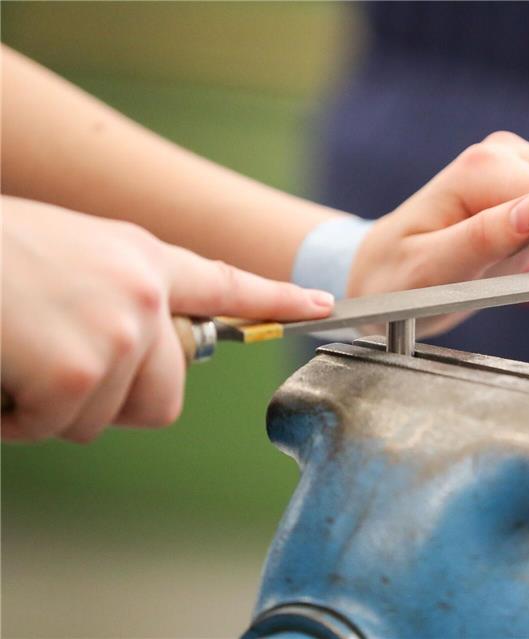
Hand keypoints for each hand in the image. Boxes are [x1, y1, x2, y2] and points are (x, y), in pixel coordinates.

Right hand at [0, 197, 333, 442]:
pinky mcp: (79, 370)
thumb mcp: (74, 253)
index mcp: (143, 258)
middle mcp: (144, 293)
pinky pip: (57, 427)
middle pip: (165, 397)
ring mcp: (118, 332)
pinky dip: (18, 415)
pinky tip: (3, 369)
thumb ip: (122, 292)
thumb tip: (146, 345)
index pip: (226, 283)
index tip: (321, 305)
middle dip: (111, 401)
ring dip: (51, 404)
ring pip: (102, 418)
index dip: (276, 298)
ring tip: (17, 351)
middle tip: (59, 368)